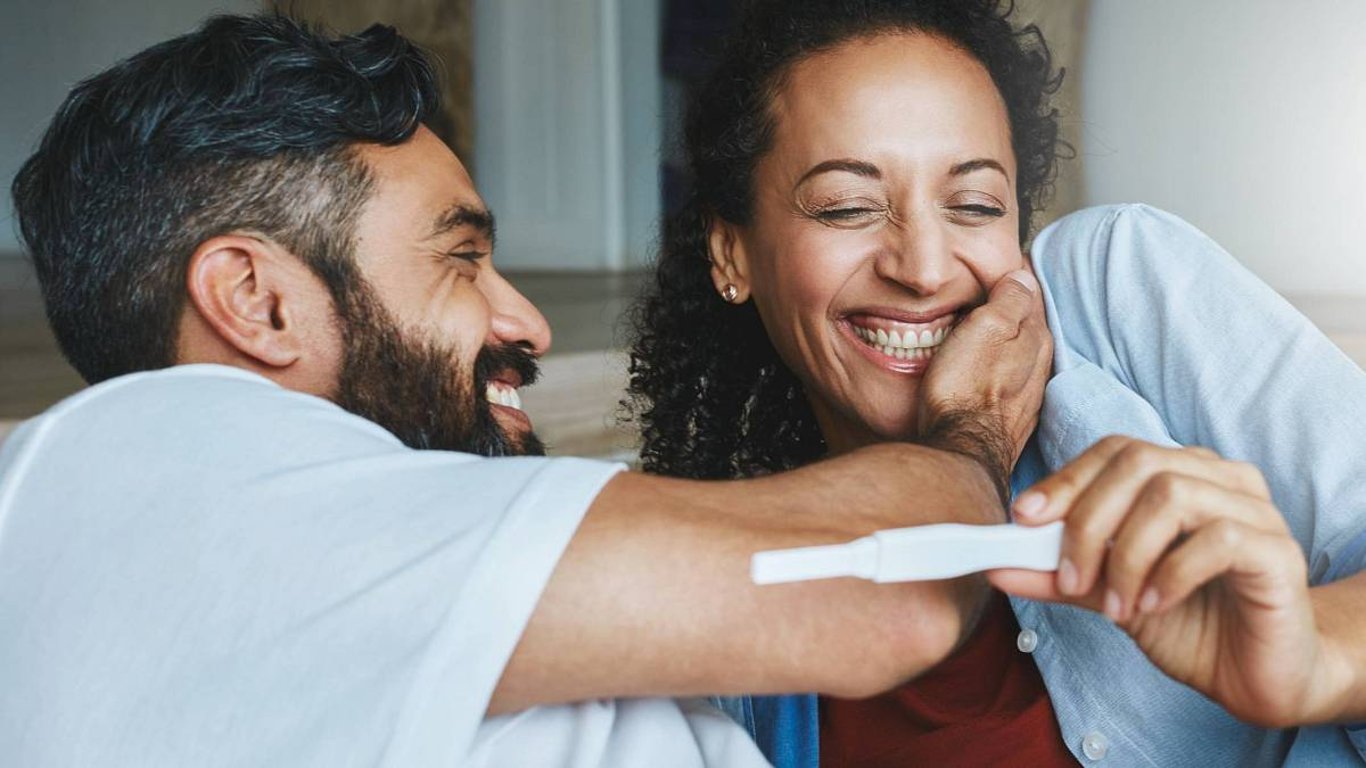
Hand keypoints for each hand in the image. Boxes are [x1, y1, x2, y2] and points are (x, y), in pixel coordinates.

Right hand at [918, 266, 1052, 499]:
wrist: (962, 451)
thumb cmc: (965, 388)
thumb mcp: (985, 329)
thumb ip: (1008, 300)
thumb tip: (1024, 275)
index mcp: (1035, 337)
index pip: (1031, 295)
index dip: (1015, 278)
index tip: (1002, 266)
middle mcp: (1040, 366)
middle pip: (1030, 325)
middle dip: (1016, 309)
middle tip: (995, 291)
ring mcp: (1029, 394)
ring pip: (1023, 355)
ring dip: (1010, 341)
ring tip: (989, 328)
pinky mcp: (1013, 418)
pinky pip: (1012, 381)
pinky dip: (1002, 369)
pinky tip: (988, 371)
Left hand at [991, 436, 1334, 726]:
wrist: (1256, 675)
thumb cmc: (1186, 622)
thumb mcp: (1108, 595)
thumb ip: (1058, 575)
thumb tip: (996, 565)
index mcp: (1180, 473)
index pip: (1115, 450)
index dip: (1067, 480)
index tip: (1025, 520)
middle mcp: (1219, 479)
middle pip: (1139, 463)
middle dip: (1089, 521)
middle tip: (1071, 579)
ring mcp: (1255, 510)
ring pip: (1172, 495)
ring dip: (1128, 555)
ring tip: (1116, 606)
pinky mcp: (1279, 551)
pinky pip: (1217, 539)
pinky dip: (1170, 574)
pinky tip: (1153, 606)